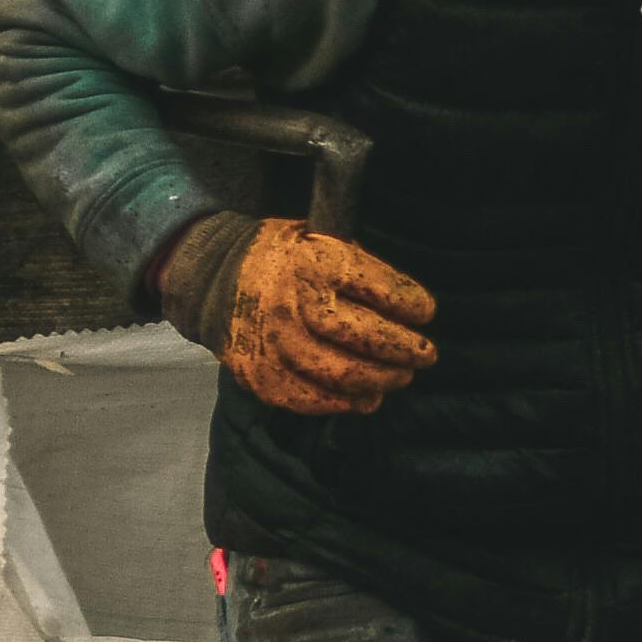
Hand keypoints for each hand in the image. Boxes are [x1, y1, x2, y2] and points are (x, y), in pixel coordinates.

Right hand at [224, 217, 438, 416]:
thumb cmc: (282, 258)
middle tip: (426, 354)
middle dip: (403, 349)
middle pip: (363, 337)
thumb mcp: (318, 239)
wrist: (215, 280)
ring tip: (401, 375)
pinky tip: (368, 396)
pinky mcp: (264, 377)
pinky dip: (348, 402)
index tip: (426, 311)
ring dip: (382, 379)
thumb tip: (407, 304)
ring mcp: (275, 346)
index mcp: (312, 265)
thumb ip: (357, 266)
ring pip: (343, 375)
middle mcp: (292, 306)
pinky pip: (314, 399)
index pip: (375, 288)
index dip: (408, 302)